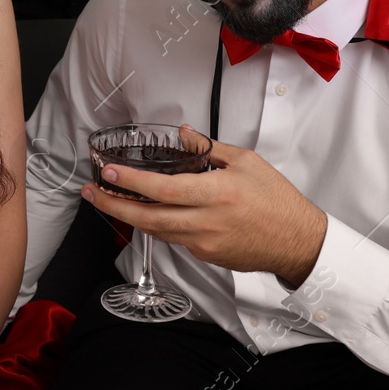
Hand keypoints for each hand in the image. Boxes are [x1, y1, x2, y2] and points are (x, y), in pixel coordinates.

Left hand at [82, 129, 327, 287]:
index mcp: (217, 193)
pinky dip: (156, 225)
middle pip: (148, 218)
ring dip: (129, 217)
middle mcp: (206, 221)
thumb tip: (181, 134)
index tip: (107, 173)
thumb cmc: (277, 200)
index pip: (163, 189)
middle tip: (90, 192)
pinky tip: (145, 212)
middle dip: (113, 205)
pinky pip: (174, 239)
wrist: (298, 241)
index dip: (131, 183)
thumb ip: (208, 148)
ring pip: (156, 231)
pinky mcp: (206, 255)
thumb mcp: (246, 161)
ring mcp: (204, 243)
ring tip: (106, 200)